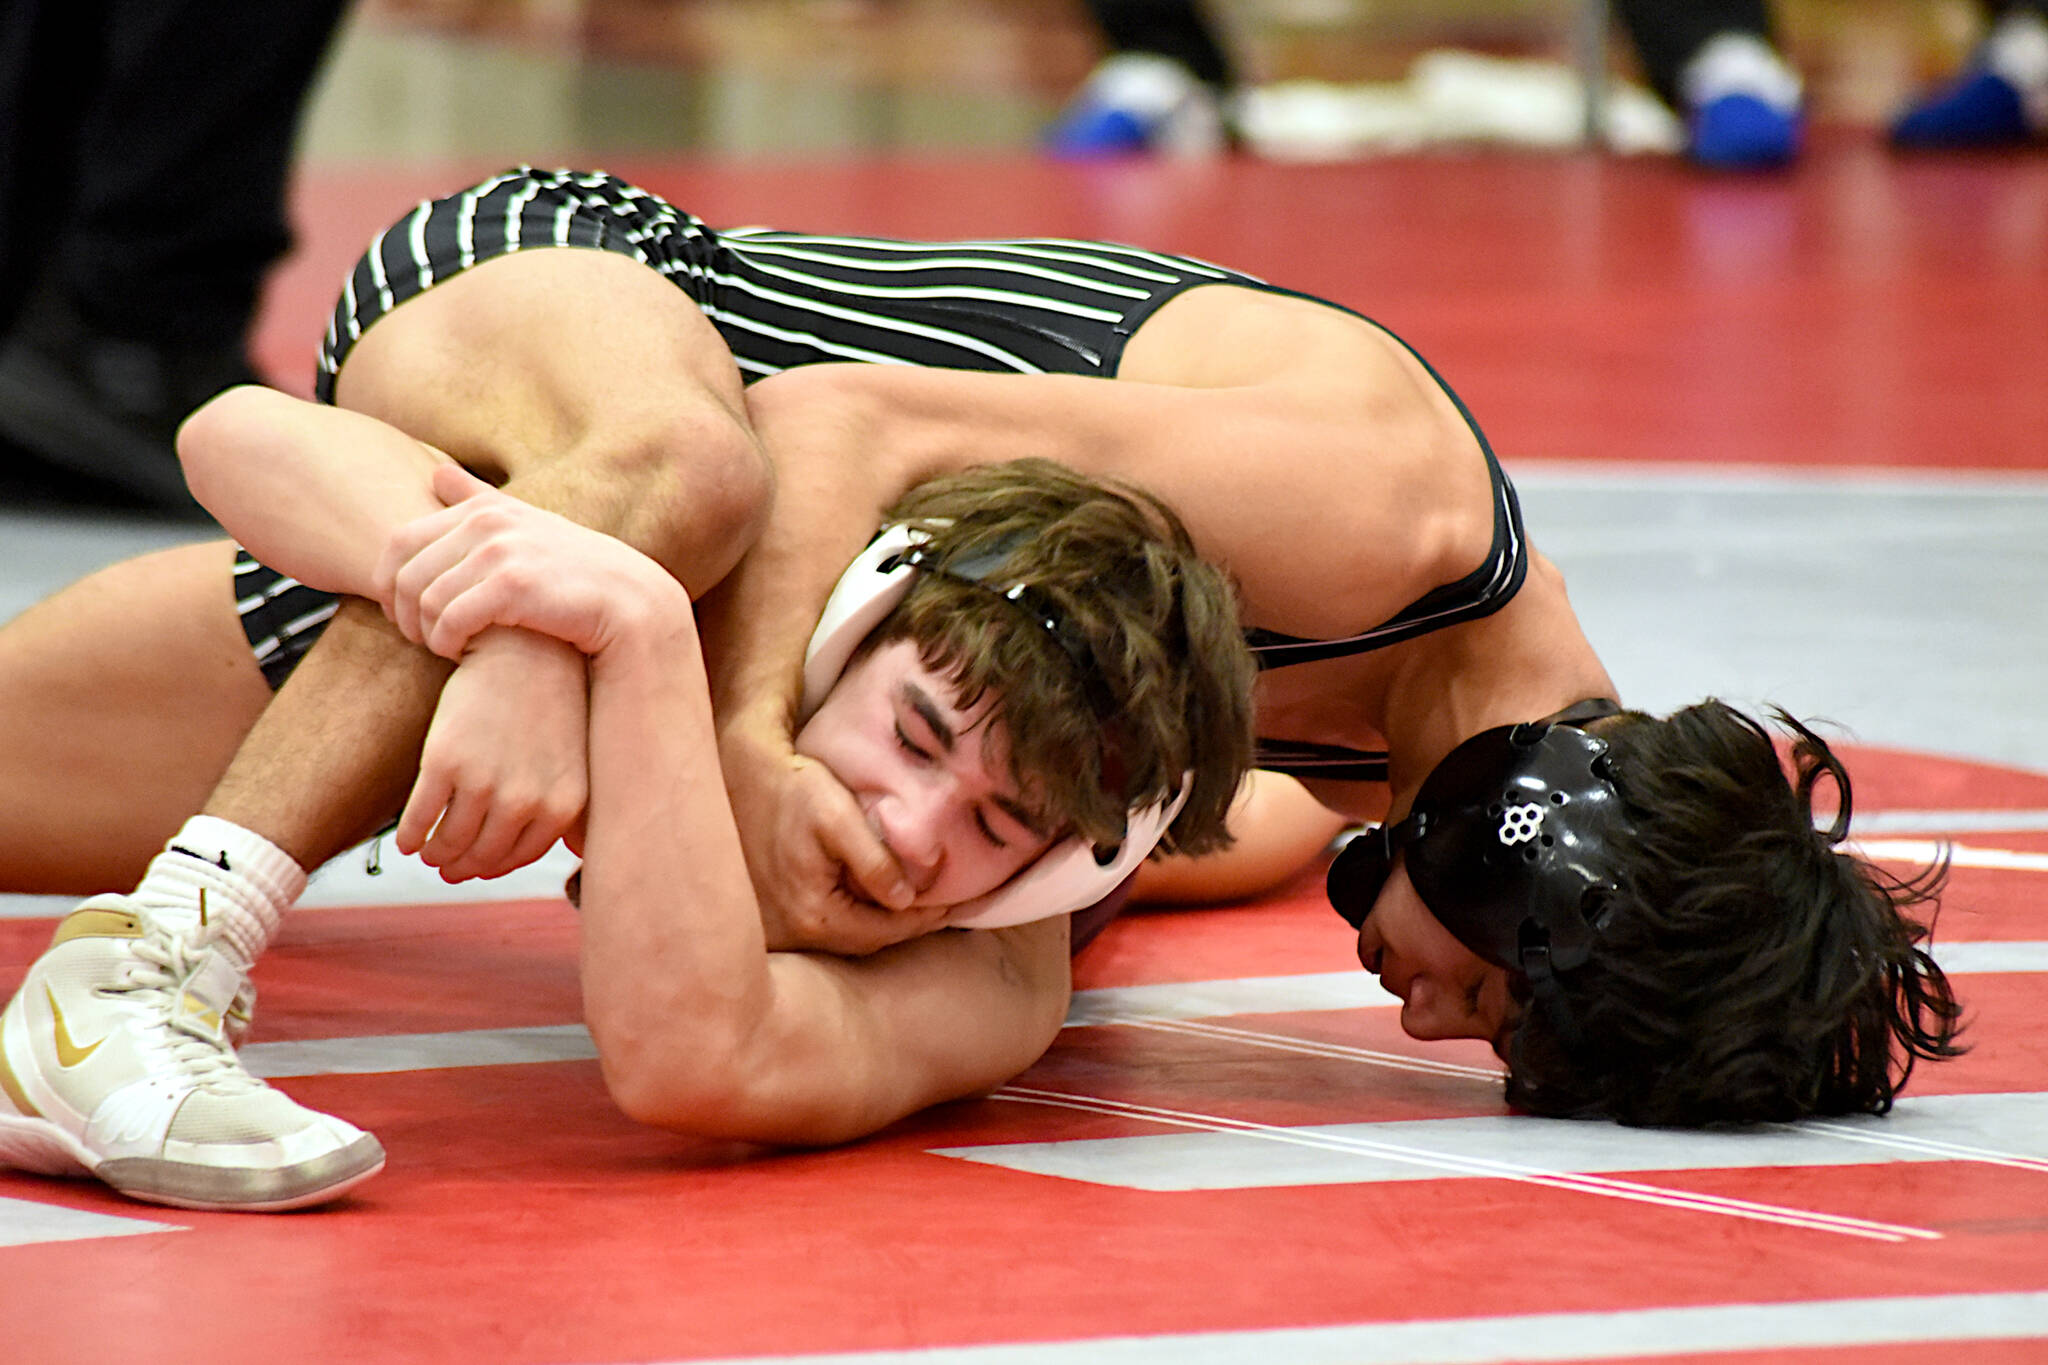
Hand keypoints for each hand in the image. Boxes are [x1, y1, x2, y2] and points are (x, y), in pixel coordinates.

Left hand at [376, 463, 684, 660]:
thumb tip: (436, 471)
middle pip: (405, 573)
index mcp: (482, 509)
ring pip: (424, 600)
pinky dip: (446, 643)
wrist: (629, 604)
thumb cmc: (572, 571)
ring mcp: (501, 551)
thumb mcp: (525, 524)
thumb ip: (478, 498)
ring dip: (425, 633)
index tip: (405, 613)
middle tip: (419, 638)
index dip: (389, 583)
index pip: (399, 541)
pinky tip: (460, 654)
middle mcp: (487, 523)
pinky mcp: (513, 585)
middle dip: (403, 614)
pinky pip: (450, 619)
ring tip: (443, 647)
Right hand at [398, 627, 590, 881]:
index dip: (492, 866)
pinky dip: (409, 837)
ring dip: (434, 855)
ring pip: (449, 842)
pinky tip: (405, 842)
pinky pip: (419, 818)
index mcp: (562, 806)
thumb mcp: (574, 761)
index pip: (518, 857)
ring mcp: (484, 783)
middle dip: (461, 866)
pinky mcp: (444, 763)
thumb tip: (565, 856)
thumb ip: (568, 811)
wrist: (522, 650)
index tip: (476, 866)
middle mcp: (525, 801)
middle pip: (482, 855)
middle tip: (446, 868)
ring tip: (427, 853)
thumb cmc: (549, 707)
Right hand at [720, 710, 942, 954]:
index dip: (922, 920)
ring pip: (843, 938)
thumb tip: (905, 900)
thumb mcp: (838, 817)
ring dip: (879, 925)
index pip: (882, 931)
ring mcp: (777, 931)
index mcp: (811, 915)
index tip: (954, 906)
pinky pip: (822, 928)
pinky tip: (873, 901)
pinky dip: (853, 919)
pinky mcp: (770, 921)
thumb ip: (873, 861)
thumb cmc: (792, 790)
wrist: (739, 777)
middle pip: (863, 941)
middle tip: (941, 910)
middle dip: (904, 927)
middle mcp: (791, 934)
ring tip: (914, 907)